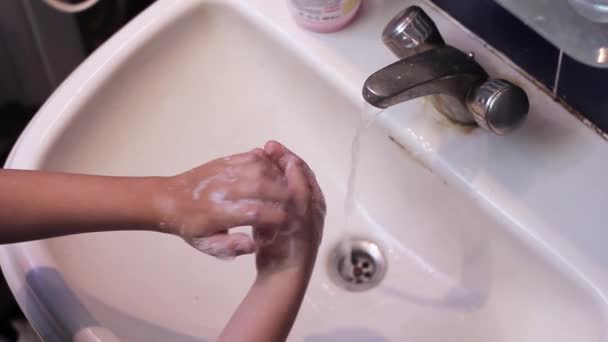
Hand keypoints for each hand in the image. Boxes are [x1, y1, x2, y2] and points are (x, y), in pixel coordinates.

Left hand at [155, 148, 289, 258]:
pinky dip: (269, 165)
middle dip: (284, 196)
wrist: (168, 199)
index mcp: (219, 213)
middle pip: (262, 187)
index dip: (277, 217)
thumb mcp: (208, 245)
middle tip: (296, 205)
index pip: (255, 212)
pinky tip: (274, 176)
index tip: (289, 224)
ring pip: (260, 169)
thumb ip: (231, 247)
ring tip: (287, 190)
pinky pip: (253, 157)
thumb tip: (254, 245)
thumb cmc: (191, 226)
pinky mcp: (226, 160)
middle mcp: (224, 190)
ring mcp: (225, 172)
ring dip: (279, 179)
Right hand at [254, 141, 325, 275]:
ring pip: (279, 185)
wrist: (282, 273)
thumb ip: (298, 186)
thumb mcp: (300, 211)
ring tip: (254, 161)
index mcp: (314, 201)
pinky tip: (250, 181)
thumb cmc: (295, 243)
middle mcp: (304, 205)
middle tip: (260, 149)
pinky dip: (262, 186)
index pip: (301, 170)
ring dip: (268, 172)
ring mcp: (289, 213)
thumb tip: (292, 162)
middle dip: (277, 161)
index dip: (286, 156)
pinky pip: (269, 197)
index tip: (269, 145)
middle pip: (291, 175)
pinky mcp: (275, 221)